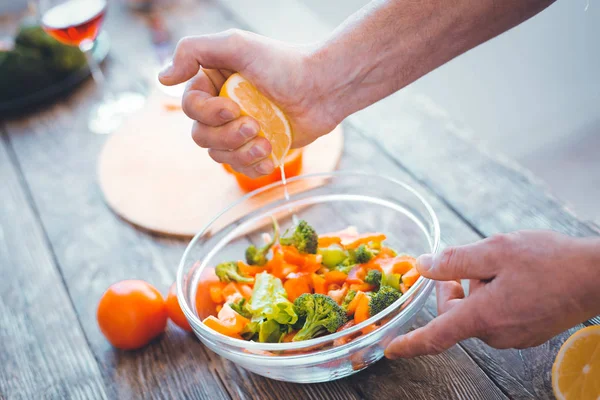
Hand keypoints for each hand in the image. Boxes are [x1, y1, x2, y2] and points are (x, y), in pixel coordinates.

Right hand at [158, 30, 340, 177]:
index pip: (191, 107)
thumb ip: (193, 51)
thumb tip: (162, 78)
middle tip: (254, 124)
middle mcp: (223, 106)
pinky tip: (270, 156)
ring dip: (241, 152)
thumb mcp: (237, 45)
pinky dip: (253, 166)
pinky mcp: (258, 146)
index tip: (233, 107)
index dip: (208, 114)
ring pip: (219, 155)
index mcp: (213, 82)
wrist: (324, 88)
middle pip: (202, 136)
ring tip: (266, 141)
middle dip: (227, 136)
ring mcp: (240, 129)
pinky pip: (242, 167)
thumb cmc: (284, 64)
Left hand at [385, 230, 599, 358]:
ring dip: (477, 289)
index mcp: (483, 316)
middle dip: (453, 289)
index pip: (436, 336)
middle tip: (466, 264)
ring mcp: (514, 337)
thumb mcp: (494, 251)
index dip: (410, 343)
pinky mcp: (527, 333)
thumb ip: (453, 261)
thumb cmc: (548, 261)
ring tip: (501, 267)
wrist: (596, 276)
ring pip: (477, 313)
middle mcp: (496, 334)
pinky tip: (514, 277)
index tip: (391, 349)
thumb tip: (423, 266)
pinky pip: (496, 316)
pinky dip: (493, 296)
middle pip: (456, 316)